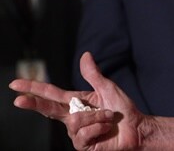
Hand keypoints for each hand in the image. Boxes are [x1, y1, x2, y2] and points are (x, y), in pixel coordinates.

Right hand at [10, 52, 147, 149]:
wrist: (136, 128)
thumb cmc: (123, 109)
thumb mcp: (108, 87)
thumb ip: (93, 74)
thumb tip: (85, 55)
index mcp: (76, 101)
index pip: (51, 94)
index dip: (33, 89)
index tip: (15, 84)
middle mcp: (72, 117)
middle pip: (48, 110)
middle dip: (33, 104)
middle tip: (18, 100)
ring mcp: (76, 133)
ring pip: (75, 121)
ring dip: (97, 116)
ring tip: (109, 117)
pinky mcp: (82, 145)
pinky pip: (83, 133)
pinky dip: (99, 127)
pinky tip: (106, 130)